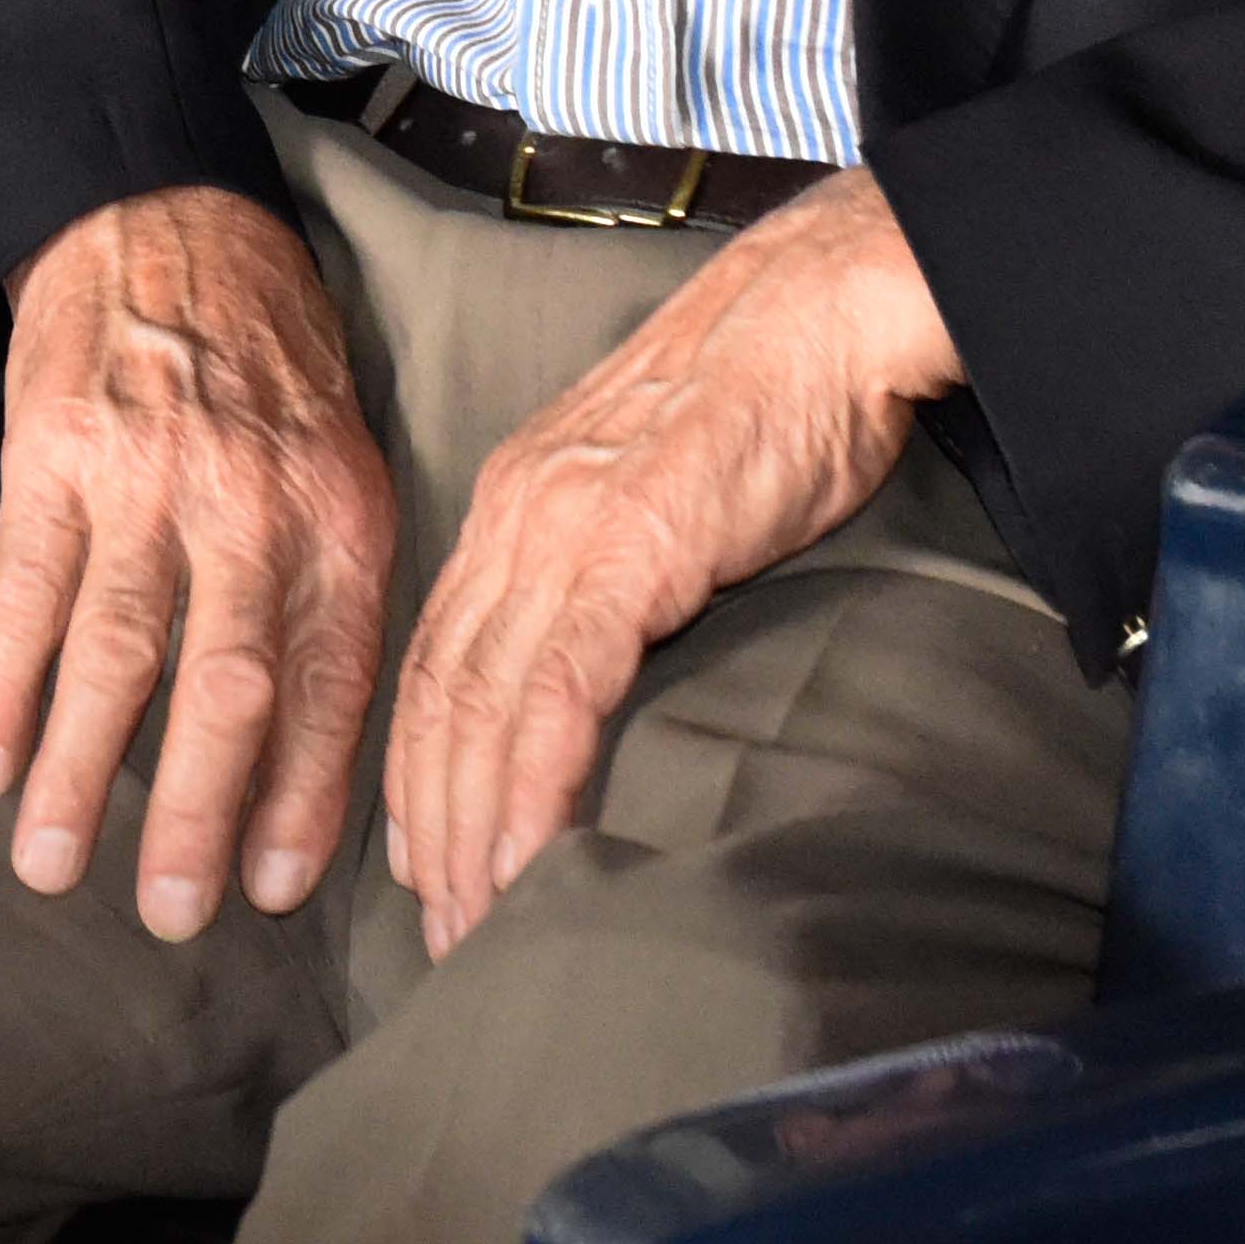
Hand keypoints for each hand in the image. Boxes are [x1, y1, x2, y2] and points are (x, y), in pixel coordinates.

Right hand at [0, 182, 400, 940]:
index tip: (268, 890)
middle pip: (228, 686)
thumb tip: (317, 762)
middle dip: (196, 814)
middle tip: (171, 916)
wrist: (162, 215)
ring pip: (117, 652)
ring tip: (53, 867)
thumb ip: (335, 592)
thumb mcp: (343, 461)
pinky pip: (25, 589)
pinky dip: (3, 685)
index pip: (331, 683)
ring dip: (81, 773)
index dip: (301, 797)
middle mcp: (251, 500)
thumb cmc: (264, 363)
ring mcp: (147, 473)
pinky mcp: (54, 449)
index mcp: (340, 514)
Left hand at [380, 173, 961, 955]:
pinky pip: (554, 694)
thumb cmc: (767, 398)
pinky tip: (527, 862)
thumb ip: (611, 563)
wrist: (825, 312)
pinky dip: (531, 789)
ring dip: (471, 830)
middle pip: (438, 697)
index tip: (422, 859)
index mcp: (516, 503)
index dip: (419, 769)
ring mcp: (563, 531)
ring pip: (479, 707)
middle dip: (430, 825)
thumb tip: (604, 653)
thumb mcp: (654, 484)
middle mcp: (516, 516)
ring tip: (478, 927)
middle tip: (440, 932)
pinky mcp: (627, 550)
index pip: (435, 659)